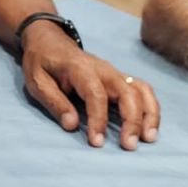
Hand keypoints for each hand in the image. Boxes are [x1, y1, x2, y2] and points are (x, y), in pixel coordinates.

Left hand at [21, 23, 159, 149]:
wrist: (50, 41)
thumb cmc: (42, 62)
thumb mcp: (37, 81)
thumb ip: (55, 102)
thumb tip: (72, 125)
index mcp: (80, 69)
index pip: (96, 94)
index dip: (98, 119)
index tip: (97, 142)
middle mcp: (104, 70)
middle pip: (127, 92)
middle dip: (132, 120)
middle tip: (129, 146)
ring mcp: (115, 73)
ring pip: (141, 90)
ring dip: (149, 114)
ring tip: (149, 138)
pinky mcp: (120, 79)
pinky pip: (142, 91)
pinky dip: (150, 108)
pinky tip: (149, 127)